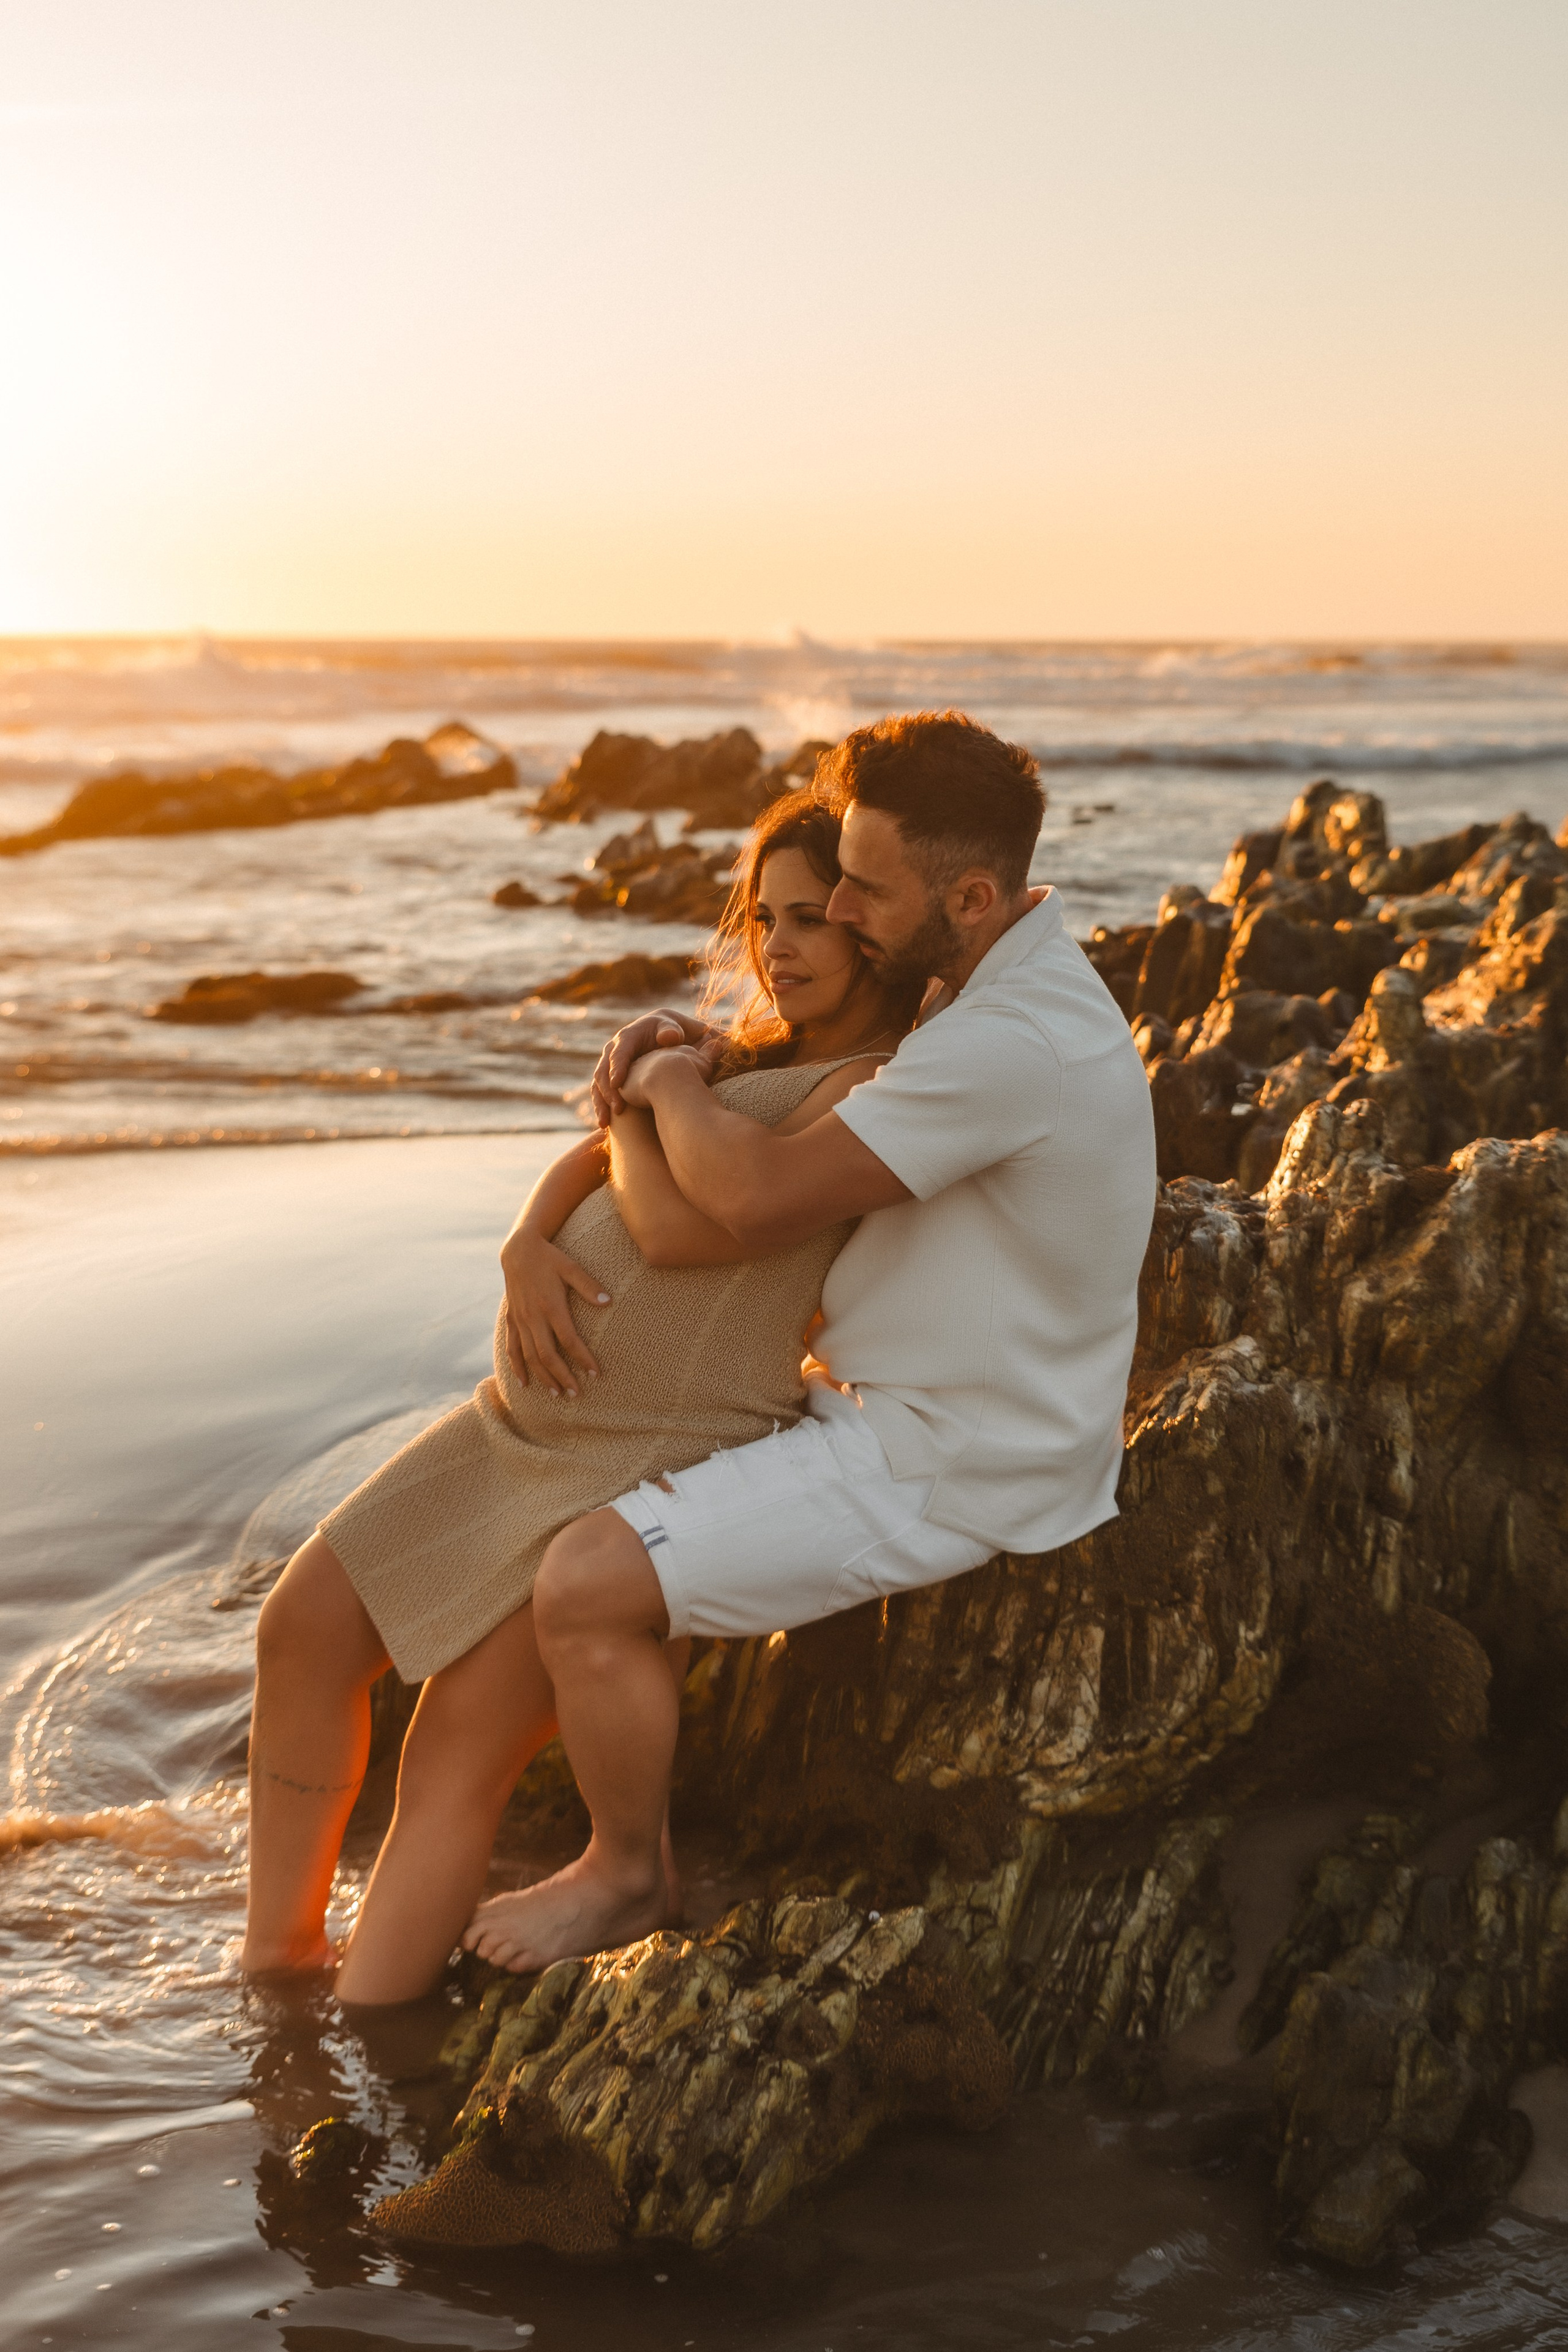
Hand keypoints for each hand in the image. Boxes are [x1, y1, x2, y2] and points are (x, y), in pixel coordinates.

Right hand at [500, 1228, 609, 1396]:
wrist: (518, 1250)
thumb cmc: (550, 1258)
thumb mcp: (571, 1267)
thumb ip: (588, 1285)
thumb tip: (609, 1301)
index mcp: (551, 1306)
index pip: (569, 1340)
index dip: (582, 1358)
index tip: (596, 1374)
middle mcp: (533, 1317)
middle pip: (547, 1355)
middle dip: (562, 1376)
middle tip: (575, 1394)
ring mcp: (520, 1320)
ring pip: (529, 1356)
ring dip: (543, 1377)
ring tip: (556, 1394)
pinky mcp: (511, 1320)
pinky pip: (512, 1347)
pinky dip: (517, 1366)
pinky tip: (524, 1383)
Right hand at [591, 1009, 713, 1124]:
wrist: (666, 1036)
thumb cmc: (672, 1032)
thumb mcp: (674, 1028)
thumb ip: (672, 1031)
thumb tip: (668, 1037)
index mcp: (628, 1037)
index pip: (619, 1052)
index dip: (617, 1067)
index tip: (618, 1084)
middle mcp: (613, 1050)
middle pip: (603, 1071)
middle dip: (608, 1091)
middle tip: (617, 1109)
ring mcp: (610, 1065)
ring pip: (598, 1084)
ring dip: (601, 1103)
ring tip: (605, 1122)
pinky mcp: (610, 1077)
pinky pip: (600, 1093)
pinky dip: (601, 1107)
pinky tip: (604, 1124)